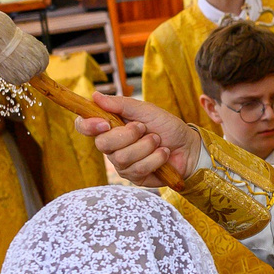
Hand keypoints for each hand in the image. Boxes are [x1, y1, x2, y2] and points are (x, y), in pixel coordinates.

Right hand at [73, 93, 200, 186]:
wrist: (188, 146)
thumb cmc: (166, 126)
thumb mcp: (146, 110)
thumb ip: (121, 104)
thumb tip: (95, 96)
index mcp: (111, 127)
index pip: (85, 127)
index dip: (88, 125)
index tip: (103, 123)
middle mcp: (113, 147)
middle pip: (103, 144)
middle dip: (127, 135)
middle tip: (144, 128)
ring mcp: (122, 164)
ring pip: (122, 158)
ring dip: (145, 146)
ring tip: (158, 141)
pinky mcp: (135, 177)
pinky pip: (138, 169)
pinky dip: (155, 159)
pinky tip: (163, 153)